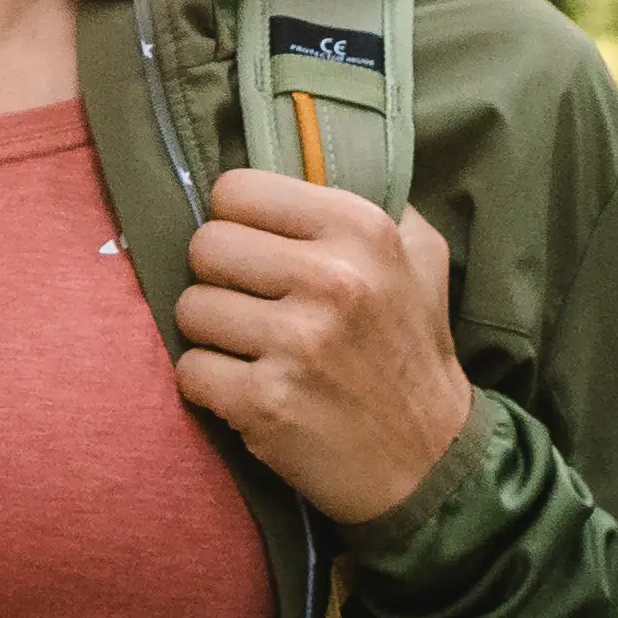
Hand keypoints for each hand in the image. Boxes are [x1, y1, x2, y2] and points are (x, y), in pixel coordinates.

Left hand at [174, 170, 473, 527]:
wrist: (429, 462)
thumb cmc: (414, 351)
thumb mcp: (421, 257)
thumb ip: (372, 201)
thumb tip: (304, 154)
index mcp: (361, 230)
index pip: (236, 190)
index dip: (237, 221)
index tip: (256, 250)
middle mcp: (330, 279)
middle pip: (204, 246)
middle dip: (220, 279)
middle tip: (253, 305)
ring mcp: (295, 343)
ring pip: (189, 309)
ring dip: (213, 335)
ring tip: (254, 350)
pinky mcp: (264, 402)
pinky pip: (189, 371)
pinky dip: (210, 385)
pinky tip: (248, 390)